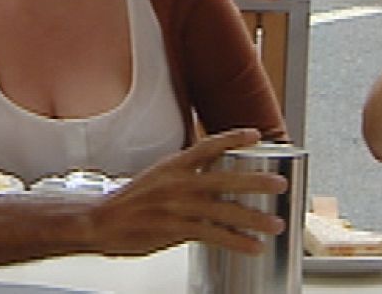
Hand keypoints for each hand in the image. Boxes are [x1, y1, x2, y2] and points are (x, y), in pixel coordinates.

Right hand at [87, 128, 286, 256]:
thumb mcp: (158, 178)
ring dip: (254, 218)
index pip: (207, 146)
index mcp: (173, 165)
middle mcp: (178, 183)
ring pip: (225, 211)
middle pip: (225, 179)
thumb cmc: (129, 202)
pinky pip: (214, 235)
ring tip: (276, 224)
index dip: (232, 138)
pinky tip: (253, 246)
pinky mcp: (177, 230)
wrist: (101, 222)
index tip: (254, 134)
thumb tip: (210, 174)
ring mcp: (179, 207)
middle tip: (280, 184)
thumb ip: (184, 175)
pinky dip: (237, 242)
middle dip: (256, 182)